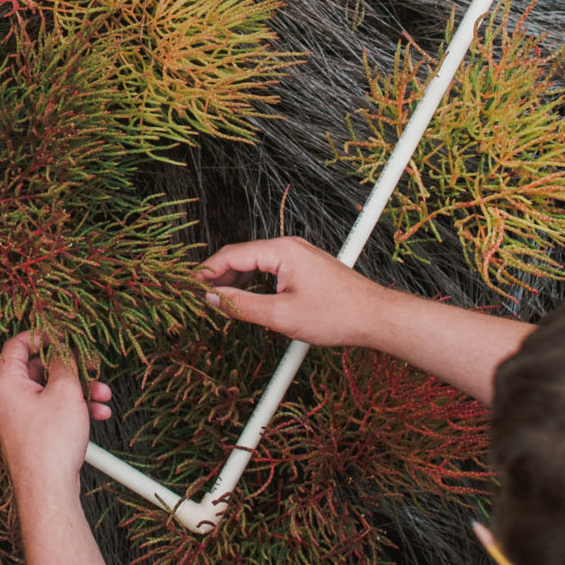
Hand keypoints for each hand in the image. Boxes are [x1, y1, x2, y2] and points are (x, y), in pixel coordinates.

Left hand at [0, 331, 112, 493]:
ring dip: (78, 389)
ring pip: (51, 391)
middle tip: (89, 366)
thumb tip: (63, 348)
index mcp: (7, 382)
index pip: (17, 344)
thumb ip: (64, 363)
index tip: (61, 334)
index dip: (41, 335)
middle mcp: (10, 398)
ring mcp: (22, 417)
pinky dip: (74, 408)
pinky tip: (97, 413)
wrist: (49, 490)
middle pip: (39, 368)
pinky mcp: (35, 433)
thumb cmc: (50, 444)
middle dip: (70, 367)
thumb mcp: (64, 391)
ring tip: (101, 394)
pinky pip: (54, 411)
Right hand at [196, 236, 398, 348]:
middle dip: (218, 276)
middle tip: (199, 297)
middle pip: (242, 256)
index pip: (232, 254)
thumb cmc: (337, 315)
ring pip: (255, 263)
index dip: (207, 271)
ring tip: (219, 302)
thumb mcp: (282, 316)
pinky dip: (254, 283)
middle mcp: (289, 246)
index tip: (188, 287)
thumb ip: (242, 305)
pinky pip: (270, 270)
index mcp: (282, 250)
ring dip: (236, 280)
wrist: (376, 318)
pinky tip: (247, 300)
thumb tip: (212, 299)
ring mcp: (298, 256)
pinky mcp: (305, 267)